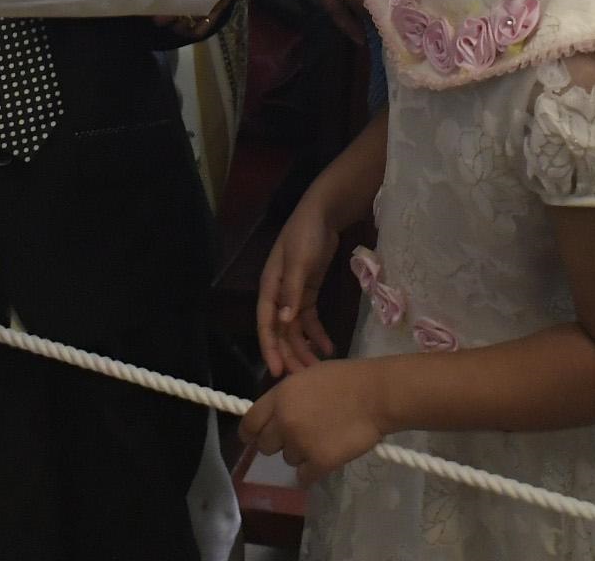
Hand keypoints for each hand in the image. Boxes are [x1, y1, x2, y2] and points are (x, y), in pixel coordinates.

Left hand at [242, 360, 391, 484]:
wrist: (377, 395)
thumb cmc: (346, 379)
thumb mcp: (308, 376)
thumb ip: (287, 397)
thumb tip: (274, 416)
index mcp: (280, 397)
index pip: (250, 423)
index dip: (250, 433)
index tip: (255, 437)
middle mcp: (284, 421)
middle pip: (265, 446)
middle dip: (280, 443)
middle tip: (300, 436)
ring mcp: (301, 444)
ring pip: (289, 459)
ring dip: (302, 454)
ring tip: (324, 439)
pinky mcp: (319, 463)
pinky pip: (304, 477)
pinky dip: (314, 470)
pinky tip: (327, 457)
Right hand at [255, 202, 341, 375]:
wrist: (323, 214)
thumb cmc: (306, 234)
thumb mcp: (300, 261)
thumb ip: (292, 291)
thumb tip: (284, 322)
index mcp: (270, 288)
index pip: (266, 324)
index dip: (269, 348)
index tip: (276, 371)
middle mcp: (278, 295)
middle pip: (280, 332)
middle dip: (289, 355)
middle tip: (302, 380)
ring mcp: (293, 295)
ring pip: (295, 330)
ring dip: (304, 349)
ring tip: (317, 370)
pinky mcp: (309, 293)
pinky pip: (309, 320)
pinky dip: (317, 334)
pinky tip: (328, 347)